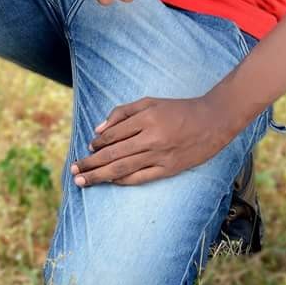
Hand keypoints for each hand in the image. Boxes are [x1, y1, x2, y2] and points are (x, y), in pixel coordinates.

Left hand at [69, 96, 233, 186]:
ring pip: (122, 169)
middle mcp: (150, 138)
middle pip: (112, 154)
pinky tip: (110, 182)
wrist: (212, 121)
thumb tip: (99, 129)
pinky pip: (140, 177)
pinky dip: (122, 180)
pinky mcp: (168, 169)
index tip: (87, 149)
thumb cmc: (178, 109)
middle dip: (90, 164)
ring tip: (83, 181)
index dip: (96, 144)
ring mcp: (159, 156)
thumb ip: (123, 112)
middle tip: (73, 171)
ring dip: (100, 175)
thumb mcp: (150, 102)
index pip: (112, 135)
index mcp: (145, 118)